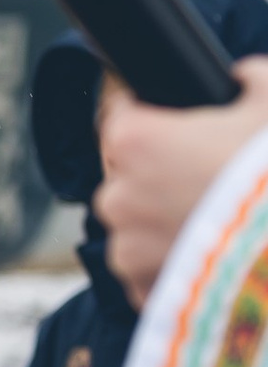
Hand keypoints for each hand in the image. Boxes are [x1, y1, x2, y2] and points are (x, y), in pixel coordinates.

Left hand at [96, 59, 267, 303]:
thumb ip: (249, 79)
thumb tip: (240, 77)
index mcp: (135, 141)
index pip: (120, 116)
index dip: (147, 116)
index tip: (166, 121)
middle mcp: (117, 195)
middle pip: (125, 176)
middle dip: (156, 175)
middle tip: (202, 177)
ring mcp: (126, 248)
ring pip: (133, 227)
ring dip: (159, 223)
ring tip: (207, 221)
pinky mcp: (142, 289)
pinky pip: (147, 271)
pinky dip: (170, 265)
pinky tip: (206, 256)